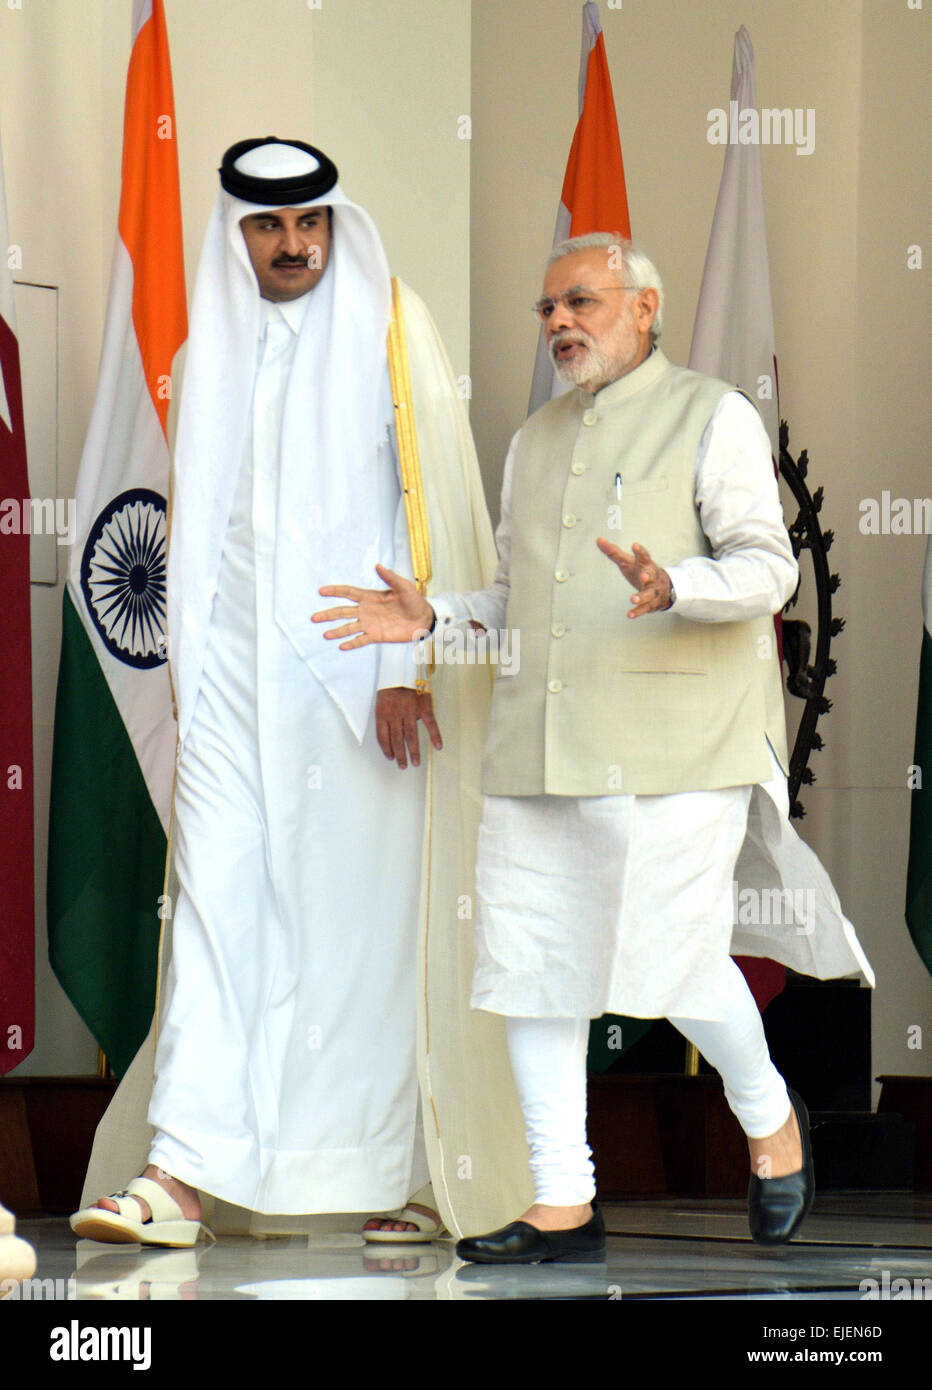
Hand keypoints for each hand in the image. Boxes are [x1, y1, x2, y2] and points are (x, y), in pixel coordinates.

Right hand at [312, 565, 434, 647]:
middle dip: (328, 615)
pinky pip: (361, 640)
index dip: (335, 591)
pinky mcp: (377, 636)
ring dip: (337, 632)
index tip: (321, 591)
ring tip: (325, 635)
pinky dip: (352, 643)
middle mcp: (366, 611)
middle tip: (314, 618)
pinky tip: (342, 646)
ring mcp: (370, 624)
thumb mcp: (403, 586)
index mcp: (370, 597)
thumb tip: (378, 566)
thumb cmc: (414, 600)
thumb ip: (390, 577)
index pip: (348, 593)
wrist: (423, 619)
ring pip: (349, 628)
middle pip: (343, 612)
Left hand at [375, 687, 441, 767]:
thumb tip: (388, 733)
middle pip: (397, 740)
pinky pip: (430, 724)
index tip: (390, 757)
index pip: (383, 737)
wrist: (403, 668)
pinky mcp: (423, 707)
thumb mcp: (381, 700)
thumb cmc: (391, 685)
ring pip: (411, 736)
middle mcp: (395, 715)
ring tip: (415, 763)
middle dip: (400, 755)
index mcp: (382, 713)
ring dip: (413, 751)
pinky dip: (435, 736)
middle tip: (403, 766)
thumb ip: (384, 716)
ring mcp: (410, 712)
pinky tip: (438, 746)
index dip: (386, 749)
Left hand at [597, 538, 672, 617]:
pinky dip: (638, 612)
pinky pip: (645, 608)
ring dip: (641, 597)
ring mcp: (654, 591)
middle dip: (648, 576)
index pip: (644, 556)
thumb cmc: (641, 571)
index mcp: (645, 565)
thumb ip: (613, 552)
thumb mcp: (627, 561)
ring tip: (632, 599)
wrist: (664, 588)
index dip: (640, 551)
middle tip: (643, 576)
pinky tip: (629, 615)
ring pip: (649, 594)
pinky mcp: (652, 604)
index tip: (635, 545)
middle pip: (651, 575)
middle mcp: (652, 577)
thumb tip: (598, 540)